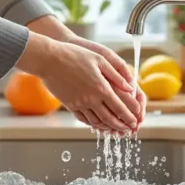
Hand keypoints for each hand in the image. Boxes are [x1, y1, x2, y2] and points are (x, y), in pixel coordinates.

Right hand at [16, 33, 137, 132]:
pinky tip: (98, 124)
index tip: (136, 120)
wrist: (48, 59)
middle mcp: (91, 98)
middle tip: (129, 130)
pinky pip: (84, 119)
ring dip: (109, 128)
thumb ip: (116, 74)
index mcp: (101, 87)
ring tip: (116, 130)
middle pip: (110, 118)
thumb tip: (130, 86)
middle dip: (122, 126)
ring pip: (97, 122)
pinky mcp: (70, 105)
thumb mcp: (100, 59)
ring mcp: (79, 103)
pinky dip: (93, 124)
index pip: (120, 106)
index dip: (130, 115)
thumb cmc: (74, 55)